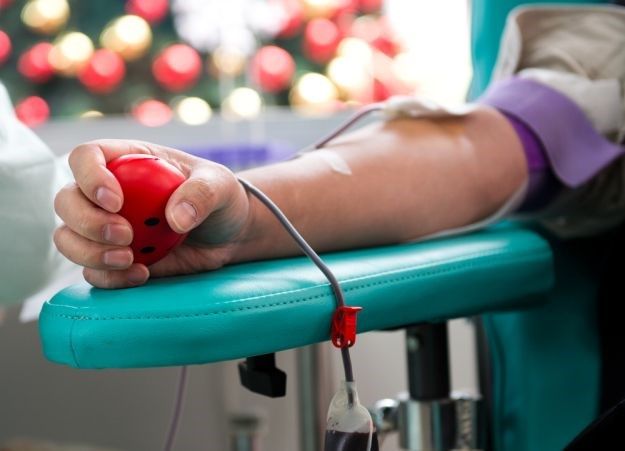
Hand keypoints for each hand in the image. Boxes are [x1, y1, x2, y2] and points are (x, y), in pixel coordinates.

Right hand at [54, 139, 251, 287]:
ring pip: (68, 238)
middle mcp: (108, 193)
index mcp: (128, 162)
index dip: (90, 176)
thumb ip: (202, 193)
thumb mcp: (221, 185)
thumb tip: (176, 218)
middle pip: (66, 201)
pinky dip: (108, 277)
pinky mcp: (115, 260)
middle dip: (87, 221)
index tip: (116, 201)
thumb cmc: (222, 199)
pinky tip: (142, 275)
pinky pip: (91, 271)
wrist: (231, 235)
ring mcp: (107, 228)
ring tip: (129, 259)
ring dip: (89, 252)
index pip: (86, 157)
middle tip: (125, 235)